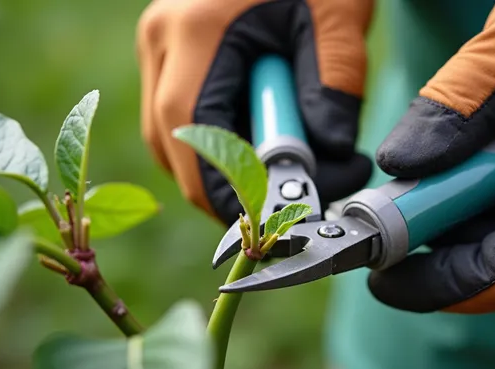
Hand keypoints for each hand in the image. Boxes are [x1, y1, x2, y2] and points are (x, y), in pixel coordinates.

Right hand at [136, 0, 373, 225]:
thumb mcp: (336, 15)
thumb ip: (333, 88)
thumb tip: (327, 161)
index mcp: (195, 31)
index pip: (192, 138)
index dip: (226, 191)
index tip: (271, 221)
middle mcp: (161, 39)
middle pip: (172, 146)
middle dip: (224, 188)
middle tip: (282, 203)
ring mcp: (158, 42)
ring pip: (168, 136)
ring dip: (217, 166)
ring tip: (274, 172)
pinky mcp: (168, 46)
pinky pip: (176, 113)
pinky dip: (212, 139)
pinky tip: (255, 137)